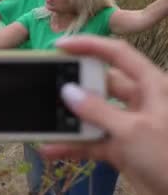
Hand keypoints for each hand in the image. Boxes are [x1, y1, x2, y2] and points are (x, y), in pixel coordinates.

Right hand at [40, 36, 167, 194]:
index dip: (89, 45)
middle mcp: (140, 101)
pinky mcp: (121, 148)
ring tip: (44, 117)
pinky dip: (72, 145)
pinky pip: (91, 142)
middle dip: (74, 86)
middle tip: (48, 84)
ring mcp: (128, 125)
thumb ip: (97, 111)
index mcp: (151, 86)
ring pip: (93, 115)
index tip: (60, 47)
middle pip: (100, 84)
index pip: (118, 53)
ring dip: (69, 119)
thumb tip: (68, 92)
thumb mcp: (133, 130)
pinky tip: (51, 148)